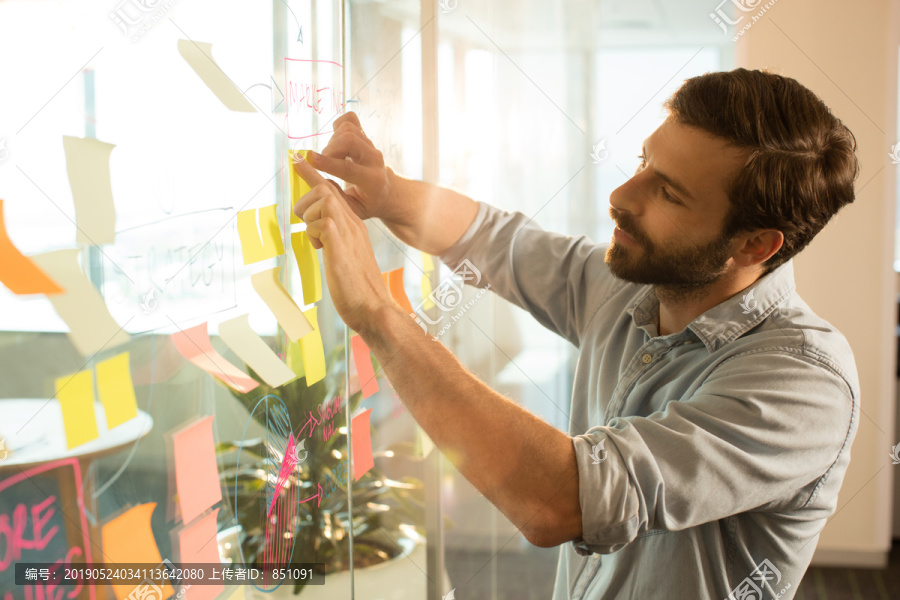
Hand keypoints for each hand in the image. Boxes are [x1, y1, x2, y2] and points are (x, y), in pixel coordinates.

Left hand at [291, 154, 393, 331]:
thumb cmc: (357, 289)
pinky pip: (318, 222)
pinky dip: (313, 234)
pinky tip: (322, 250)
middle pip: (324, 189)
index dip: (313, 175)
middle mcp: (352, 223)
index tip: (298, 159)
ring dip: (309, 220)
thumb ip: (334, 242)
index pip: (333, 191)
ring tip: (319, 244)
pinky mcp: (339, 242)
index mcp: (354, 226)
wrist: (374, 307)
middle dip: (306, 202)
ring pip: (321, 200)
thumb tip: (321, 237)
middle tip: (306, 226)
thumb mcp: (344, 257)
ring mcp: (348, 231)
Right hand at [302, 112, 393, 220]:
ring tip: (330, 156)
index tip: (309, 159)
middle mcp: (375, 159)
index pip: (348, 168)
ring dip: (332, 141)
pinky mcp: (366, 136)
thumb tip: (310, 176)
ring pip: (348, 129)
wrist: (385, 192)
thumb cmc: (363, 203)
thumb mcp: (350, 208)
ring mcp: (371, 145)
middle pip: (349, 140)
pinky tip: (335, 141)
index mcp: (373, 181)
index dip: (327, 163)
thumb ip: (332, 194)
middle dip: (329, 150)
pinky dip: (337, 126)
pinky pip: (350, 120)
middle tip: (321, 163)